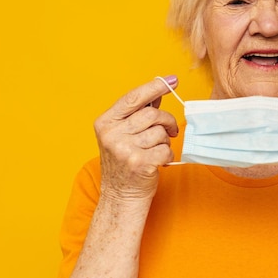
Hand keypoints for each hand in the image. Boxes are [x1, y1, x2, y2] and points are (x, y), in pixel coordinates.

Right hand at [93, 76, 178, 201]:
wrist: (120, 197)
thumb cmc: (125, 163)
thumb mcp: (123, 134)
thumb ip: (138, 113)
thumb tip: (159, 90)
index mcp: (105, 123)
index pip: (134, 98)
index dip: (155, 87)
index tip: (172, 80)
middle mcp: (111, 135)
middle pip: (152, 114)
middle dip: (166, 121)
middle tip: (170, 130)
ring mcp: (124, 150)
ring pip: (160, 131)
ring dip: (165, 140)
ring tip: (158, 149)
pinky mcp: (139, 164)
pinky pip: (166, 149)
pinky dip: (168, 154)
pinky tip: (159, 161)